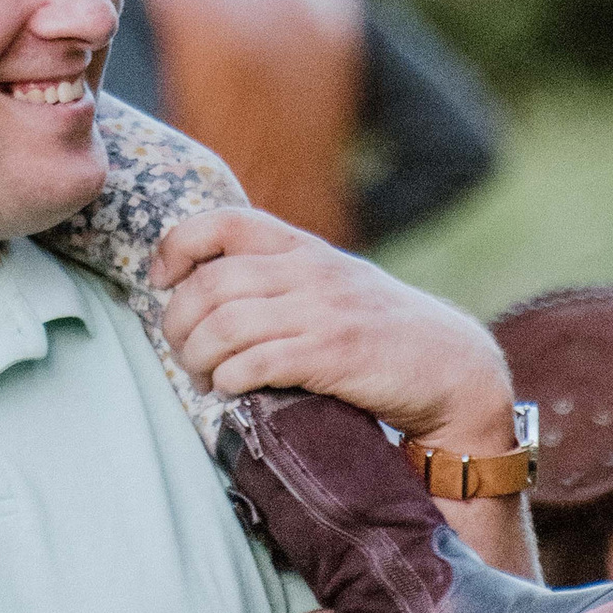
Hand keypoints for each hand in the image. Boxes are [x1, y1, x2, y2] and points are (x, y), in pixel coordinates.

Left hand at [155, 210, 515, 455]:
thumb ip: (280, 274)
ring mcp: (323, 313)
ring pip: (226, 326)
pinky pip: (258, 363)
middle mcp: (309, 272)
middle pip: (211, 284)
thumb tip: (203, 288)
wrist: (452, 366)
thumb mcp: (331, 282)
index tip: (160, 282)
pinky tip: (229, 389)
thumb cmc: (381, 329)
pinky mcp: (334, 356)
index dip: (176, 247)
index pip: (220, 223)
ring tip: (201, 378)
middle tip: (180, 351)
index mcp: (302, 247)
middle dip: (178, 322)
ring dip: (198, 358)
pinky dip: (230, 379)